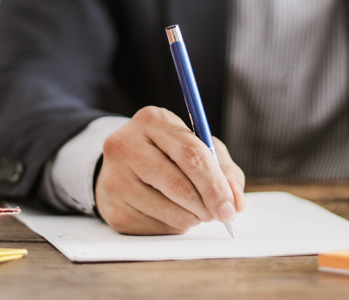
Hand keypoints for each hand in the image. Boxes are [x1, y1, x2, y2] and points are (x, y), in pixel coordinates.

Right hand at [95, 106, 245, 234]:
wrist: (122, 166)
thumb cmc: (167, 154)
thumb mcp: (197, 146)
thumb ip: (223, 169)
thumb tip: (235, 202)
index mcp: (152, 120)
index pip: (191, 153)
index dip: (215, 184)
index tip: (231, 206)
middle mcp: (125, 145)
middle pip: (179, 184)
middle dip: (207, 205)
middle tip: (220, 214)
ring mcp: (114, 178)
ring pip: (170, 211)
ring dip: (193, 217)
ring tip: (195, 209)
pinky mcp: (112, 209)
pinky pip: (156, 228)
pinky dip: (174, 226)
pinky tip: (171, 212)